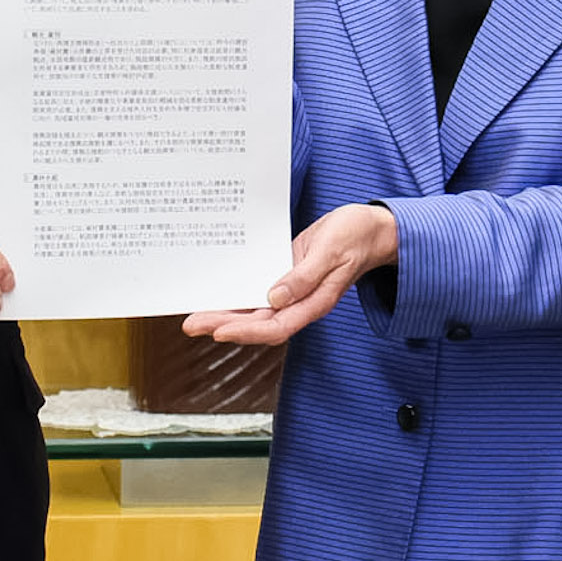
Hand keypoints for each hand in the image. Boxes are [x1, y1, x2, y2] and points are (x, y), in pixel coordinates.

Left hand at [183, 202, 395, 344]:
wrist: (370, 228)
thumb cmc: (356, 237)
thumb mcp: (331, 251)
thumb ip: (304, 276)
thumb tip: (275, 297)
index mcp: (314, 302)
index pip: (275, 326)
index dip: (246, 331)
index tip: (220, 331)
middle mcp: (300, 302)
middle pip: (257, 323)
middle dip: (223, 325)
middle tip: (191, 325)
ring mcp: (292, 292)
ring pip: (254, 310)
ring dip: (225, 314)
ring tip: (195, 317)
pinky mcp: (286, 276)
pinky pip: (259, 292)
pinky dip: (239, 295)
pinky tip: (221, 294)